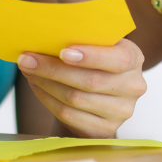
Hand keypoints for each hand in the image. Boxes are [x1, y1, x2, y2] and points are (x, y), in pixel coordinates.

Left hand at [17, 39, 146, 137]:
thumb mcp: (99, 45)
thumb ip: (84, 37)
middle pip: (90, 81)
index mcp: (133, 58)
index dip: (91, 56)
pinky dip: (47, 99)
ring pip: (75, 98)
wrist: (100, 96)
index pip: (117, 59)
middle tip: (27, 59)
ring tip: (28, 71)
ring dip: (46, 84)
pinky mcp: (105, 130)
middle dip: (53, 69)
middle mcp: (133, 86)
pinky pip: (69, 115)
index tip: (63, 52)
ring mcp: (121, 111)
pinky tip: (37, 86)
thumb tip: (48, 32)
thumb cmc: (95, 62)